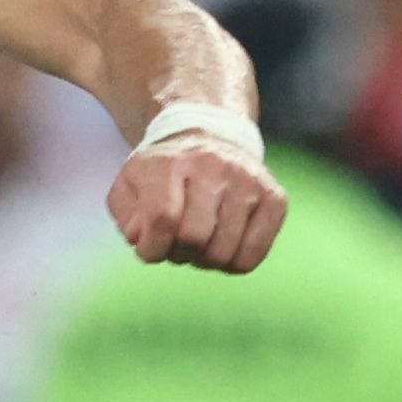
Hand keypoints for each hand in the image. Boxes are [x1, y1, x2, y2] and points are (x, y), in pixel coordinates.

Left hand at [106, 140, 287, 273]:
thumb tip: (145, 240)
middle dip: (178, 253)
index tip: (150, 249)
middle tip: (176, 244)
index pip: (162, 219)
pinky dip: (232, 262)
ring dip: (204, 260)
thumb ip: (127, 217)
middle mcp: (214, 167)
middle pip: (195, 237)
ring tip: (199, 242)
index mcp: (170, 163)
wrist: (209, 139)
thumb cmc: (163, 174)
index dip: (151, 249)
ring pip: (223, 252)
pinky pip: (252, 254)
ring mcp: (249, 181)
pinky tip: (222, 244)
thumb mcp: (129, 187)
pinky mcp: (275, 198)